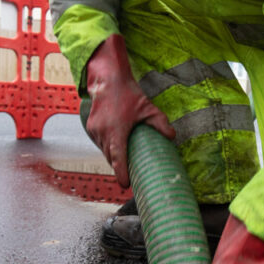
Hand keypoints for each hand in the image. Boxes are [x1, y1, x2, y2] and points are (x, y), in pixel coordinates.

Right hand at [84, 34, 174, 187]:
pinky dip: (107, 148)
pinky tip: (115, 150)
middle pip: (110, 157)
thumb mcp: (147, 108)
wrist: (107, 78)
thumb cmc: (128, 93)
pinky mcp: (91, 125)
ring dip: (113, 158)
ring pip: (104, 150)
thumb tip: (172, 137)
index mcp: (116, 132)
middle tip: (128, 178)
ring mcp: (94, 129)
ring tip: (123, 165)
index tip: (125, 185)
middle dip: (118, 168)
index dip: (121, 174)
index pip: (118, 159)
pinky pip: (100, 142)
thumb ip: (160, 123)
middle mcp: (103, 132)